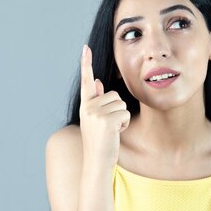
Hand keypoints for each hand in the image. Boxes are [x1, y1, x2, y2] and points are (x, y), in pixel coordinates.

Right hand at [79, 45, 129, 167]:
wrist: (97, 162)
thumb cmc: (99, 142)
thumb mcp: (96, 120)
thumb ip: (96, 100)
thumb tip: (98, 81)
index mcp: (85, 106)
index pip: (86, 81)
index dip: (86, 64)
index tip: (85, 48)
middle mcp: (88, 107)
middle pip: (114, 95)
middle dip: (117, 110)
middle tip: (108, 127)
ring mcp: (96, 114)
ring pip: (121, 103)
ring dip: (122, 118)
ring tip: (111, 131)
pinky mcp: (106, 121)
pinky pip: (125, 114)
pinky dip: (124, 124)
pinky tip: (115, 134)